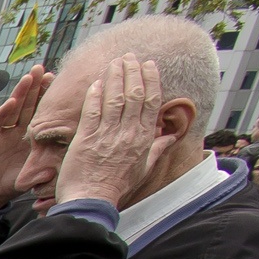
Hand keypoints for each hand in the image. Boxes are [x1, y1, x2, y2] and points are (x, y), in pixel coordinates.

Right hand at [0, 64, 49, 209]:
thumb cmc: (9, 186)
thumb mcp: (30, 179)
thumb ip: (40, 175)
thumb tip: (52, 172)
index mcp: (30, 139)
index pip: (41, 115)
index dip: (48, 99)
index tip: (60, 82)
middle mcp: (17, 134)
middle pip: (28, 106)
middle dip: (35, 87)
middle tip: (44, 69)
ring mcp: (2, 136)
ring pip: (14, 110)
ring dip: (21, 93)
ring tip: (30, 76)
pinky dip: (3, 113)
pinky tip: (12, 101)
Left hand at [56, 54, 174, 208]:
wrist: (92, 201)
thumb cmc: (116, 187)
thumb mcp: (144, 168)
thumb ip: (157, 149)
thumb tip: (172, 137)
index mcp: (144, 138)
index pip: (151, 102)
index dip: (150, 80)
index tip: (149, 65)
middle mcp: (128, 133)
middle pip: (134, 94)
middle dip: (132, 71)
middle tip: (129, 57)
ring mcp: (107, 134)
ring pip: (114, 98)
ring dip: (114, 76)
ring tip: (114, 62)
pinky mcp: (86, 138)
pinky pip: (92, 110)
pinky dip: (94, 94)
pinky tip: (95, 82)